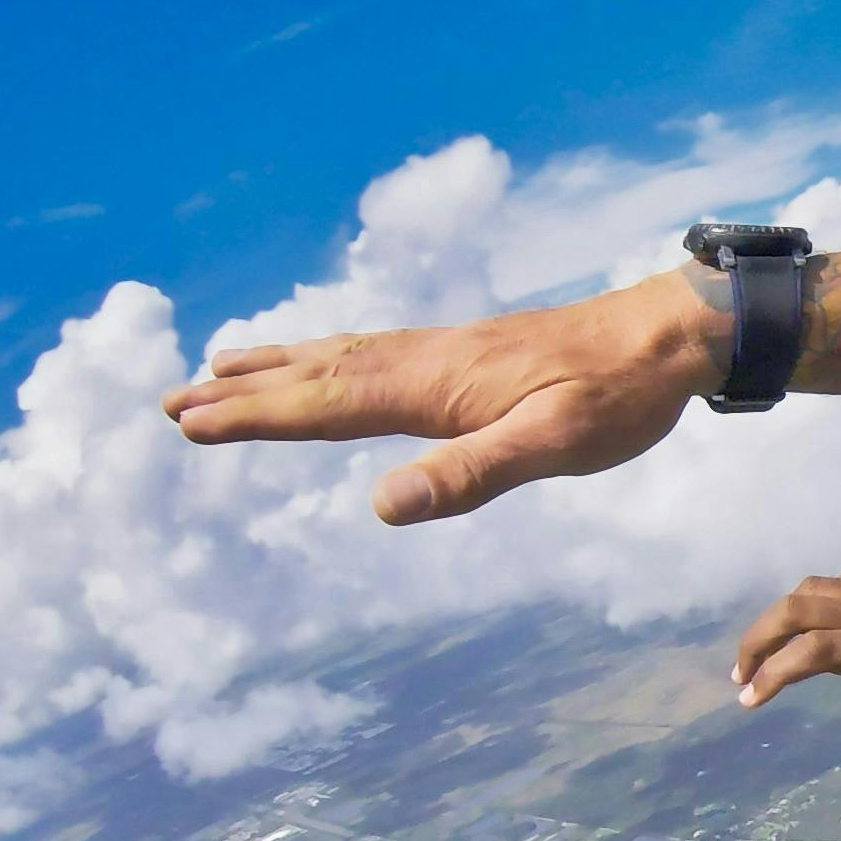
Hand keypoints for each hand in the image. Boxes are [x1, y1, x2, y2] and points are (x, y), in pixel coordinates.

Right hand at [161, 269, 730, 524]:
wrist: (670, 336)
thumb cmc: (618, 397)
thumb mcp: (553, 447)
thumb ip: (469, 475)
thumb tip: (381, 504)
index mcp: (434, 386)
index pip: (326, 406)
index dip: (257, 417)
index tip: (191, 424)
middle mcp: (426, 360)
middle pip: (316, 376)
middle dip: (244, 393)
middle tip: (170, 402)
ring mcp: (445, 352)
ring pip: (340, 357)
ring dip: (277, 368)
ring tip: (218, 370)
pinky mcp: (468, 352)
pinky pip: (373, 352)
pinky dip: (328, 356)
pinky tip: (328, 363)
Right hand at [733, 574, 840, 768]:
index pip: (812, 651)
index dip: (773, 673)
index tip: (750, 701)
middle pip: (797, 608)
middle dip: (758, 638)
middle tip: (740, 679)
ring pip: (813, 588)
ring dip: (779, 617)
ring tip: (763, 656)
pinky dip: (811, 601)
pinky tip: (813, 627)